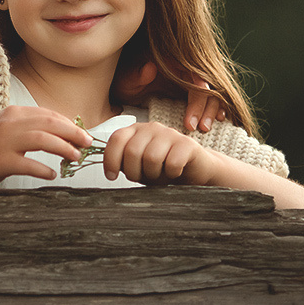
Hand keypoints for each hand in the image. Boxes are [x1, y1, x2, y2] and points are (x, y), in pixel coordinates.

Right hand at [0, 105, 91, 190]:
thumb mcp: (7, 131)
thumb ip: (29, 129)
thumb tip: (64, 134)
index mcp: (12, 114)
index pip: (48, 115)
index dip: (69, 125)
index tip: (84, 135)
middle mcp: (8, 124)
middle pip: (49, 123)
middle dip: (73, 133)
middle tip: (87, 144)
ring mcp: (2, 142)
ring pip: (42, 140)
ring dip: (63, 148)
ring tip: (74, 158)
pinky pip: (27, 164)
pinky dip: (43, 169)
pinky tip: (52, 175)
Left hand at [101, 121, 217, 185]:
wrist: (195, 170)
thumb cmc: (162, 168)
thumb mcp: (137, 166)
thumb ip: (122, 162)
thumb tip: (108, 168)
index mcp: (135, 131)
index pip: (116, 139)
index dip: (110, 160)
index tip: (111, 176)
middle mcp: (151, 128)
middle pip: (132, 151)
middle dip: (134, 172)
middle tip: (143, 177)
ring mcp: (170, 133)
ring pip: (151, 157)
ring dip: (153, 174)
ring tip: (159, 174)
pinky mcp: (187, 144)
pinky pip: (172, 163)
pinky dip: (171, 174)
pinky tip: (174, 172)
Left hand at [112, 59, 228, 132]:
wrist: (125, 85)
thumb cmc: (125, 81)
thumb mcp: (126, 79)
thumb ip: (136, 74)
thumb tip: (150, 68)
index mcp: (174, 61)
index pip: (195, 78)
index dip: (197, 101)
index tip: (190, 123)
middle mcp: (186, 67)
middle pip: (208, 86)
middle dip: (207, 108)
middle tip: (201, 128)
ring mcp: (191, 78)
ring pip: (212, 92)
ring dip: (212, 109)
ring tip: (206, 128)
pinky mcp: (192, 89)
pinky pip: (210, 96)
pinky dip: (214, 107)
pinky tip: (217, 119)